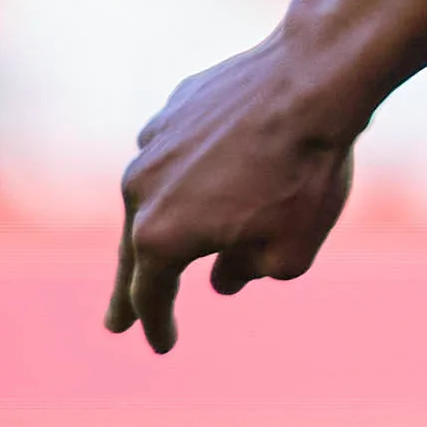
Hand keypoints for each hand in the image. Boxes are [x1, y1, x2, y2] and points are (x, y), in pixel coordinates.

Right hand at [105, 28, 368, 352]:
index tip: (161, 344)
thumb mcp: (290, 252)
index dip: (157, 323)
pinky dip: (180, 177)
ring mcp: (151, 144)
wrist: (311, 83)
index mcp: (160, 236)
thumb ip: (249, 273)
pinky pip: (172, 155)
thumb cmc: (304, 176)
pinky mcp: (172, 110)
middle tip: (115, 323)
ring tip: (156, 251)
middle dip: (127, 292)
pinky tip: (195, 183)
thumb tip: (224, 279)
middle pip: (131, 251)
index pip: (151, 294)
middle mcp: (140, 189)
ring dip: (155, 226)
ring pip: (148, 196)